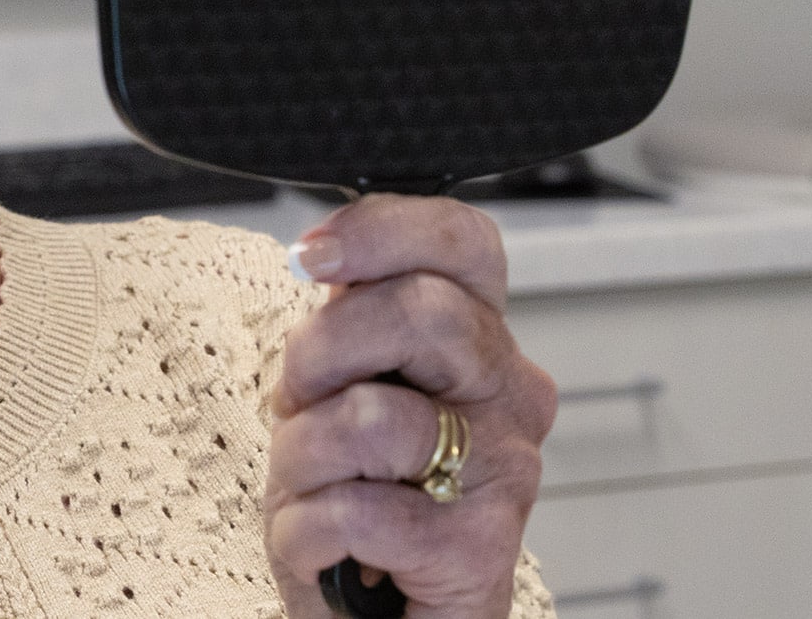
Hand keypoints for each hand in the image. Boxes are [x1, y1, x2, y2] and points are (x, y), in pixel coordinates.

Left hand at [263, 195, 556, 616]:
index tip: (311, 256)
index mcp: (479, 337)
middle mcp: (510, 395)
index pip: (464, 242)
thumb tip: (320, 255)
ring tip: (316, 487)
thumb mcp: (340, 381)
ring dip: (301, 458)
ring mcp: (504, 471)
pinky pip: (348, 510)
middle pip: (419, 312)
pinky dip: (301, 533)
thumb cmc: (356, 490)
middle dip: (322, 351)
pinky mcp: (477, 550)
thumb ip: (348, 315)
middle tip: (303, 401)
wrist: (374, 615)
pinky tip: (324, 547)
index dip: (383, 230)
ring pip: (369, 416)